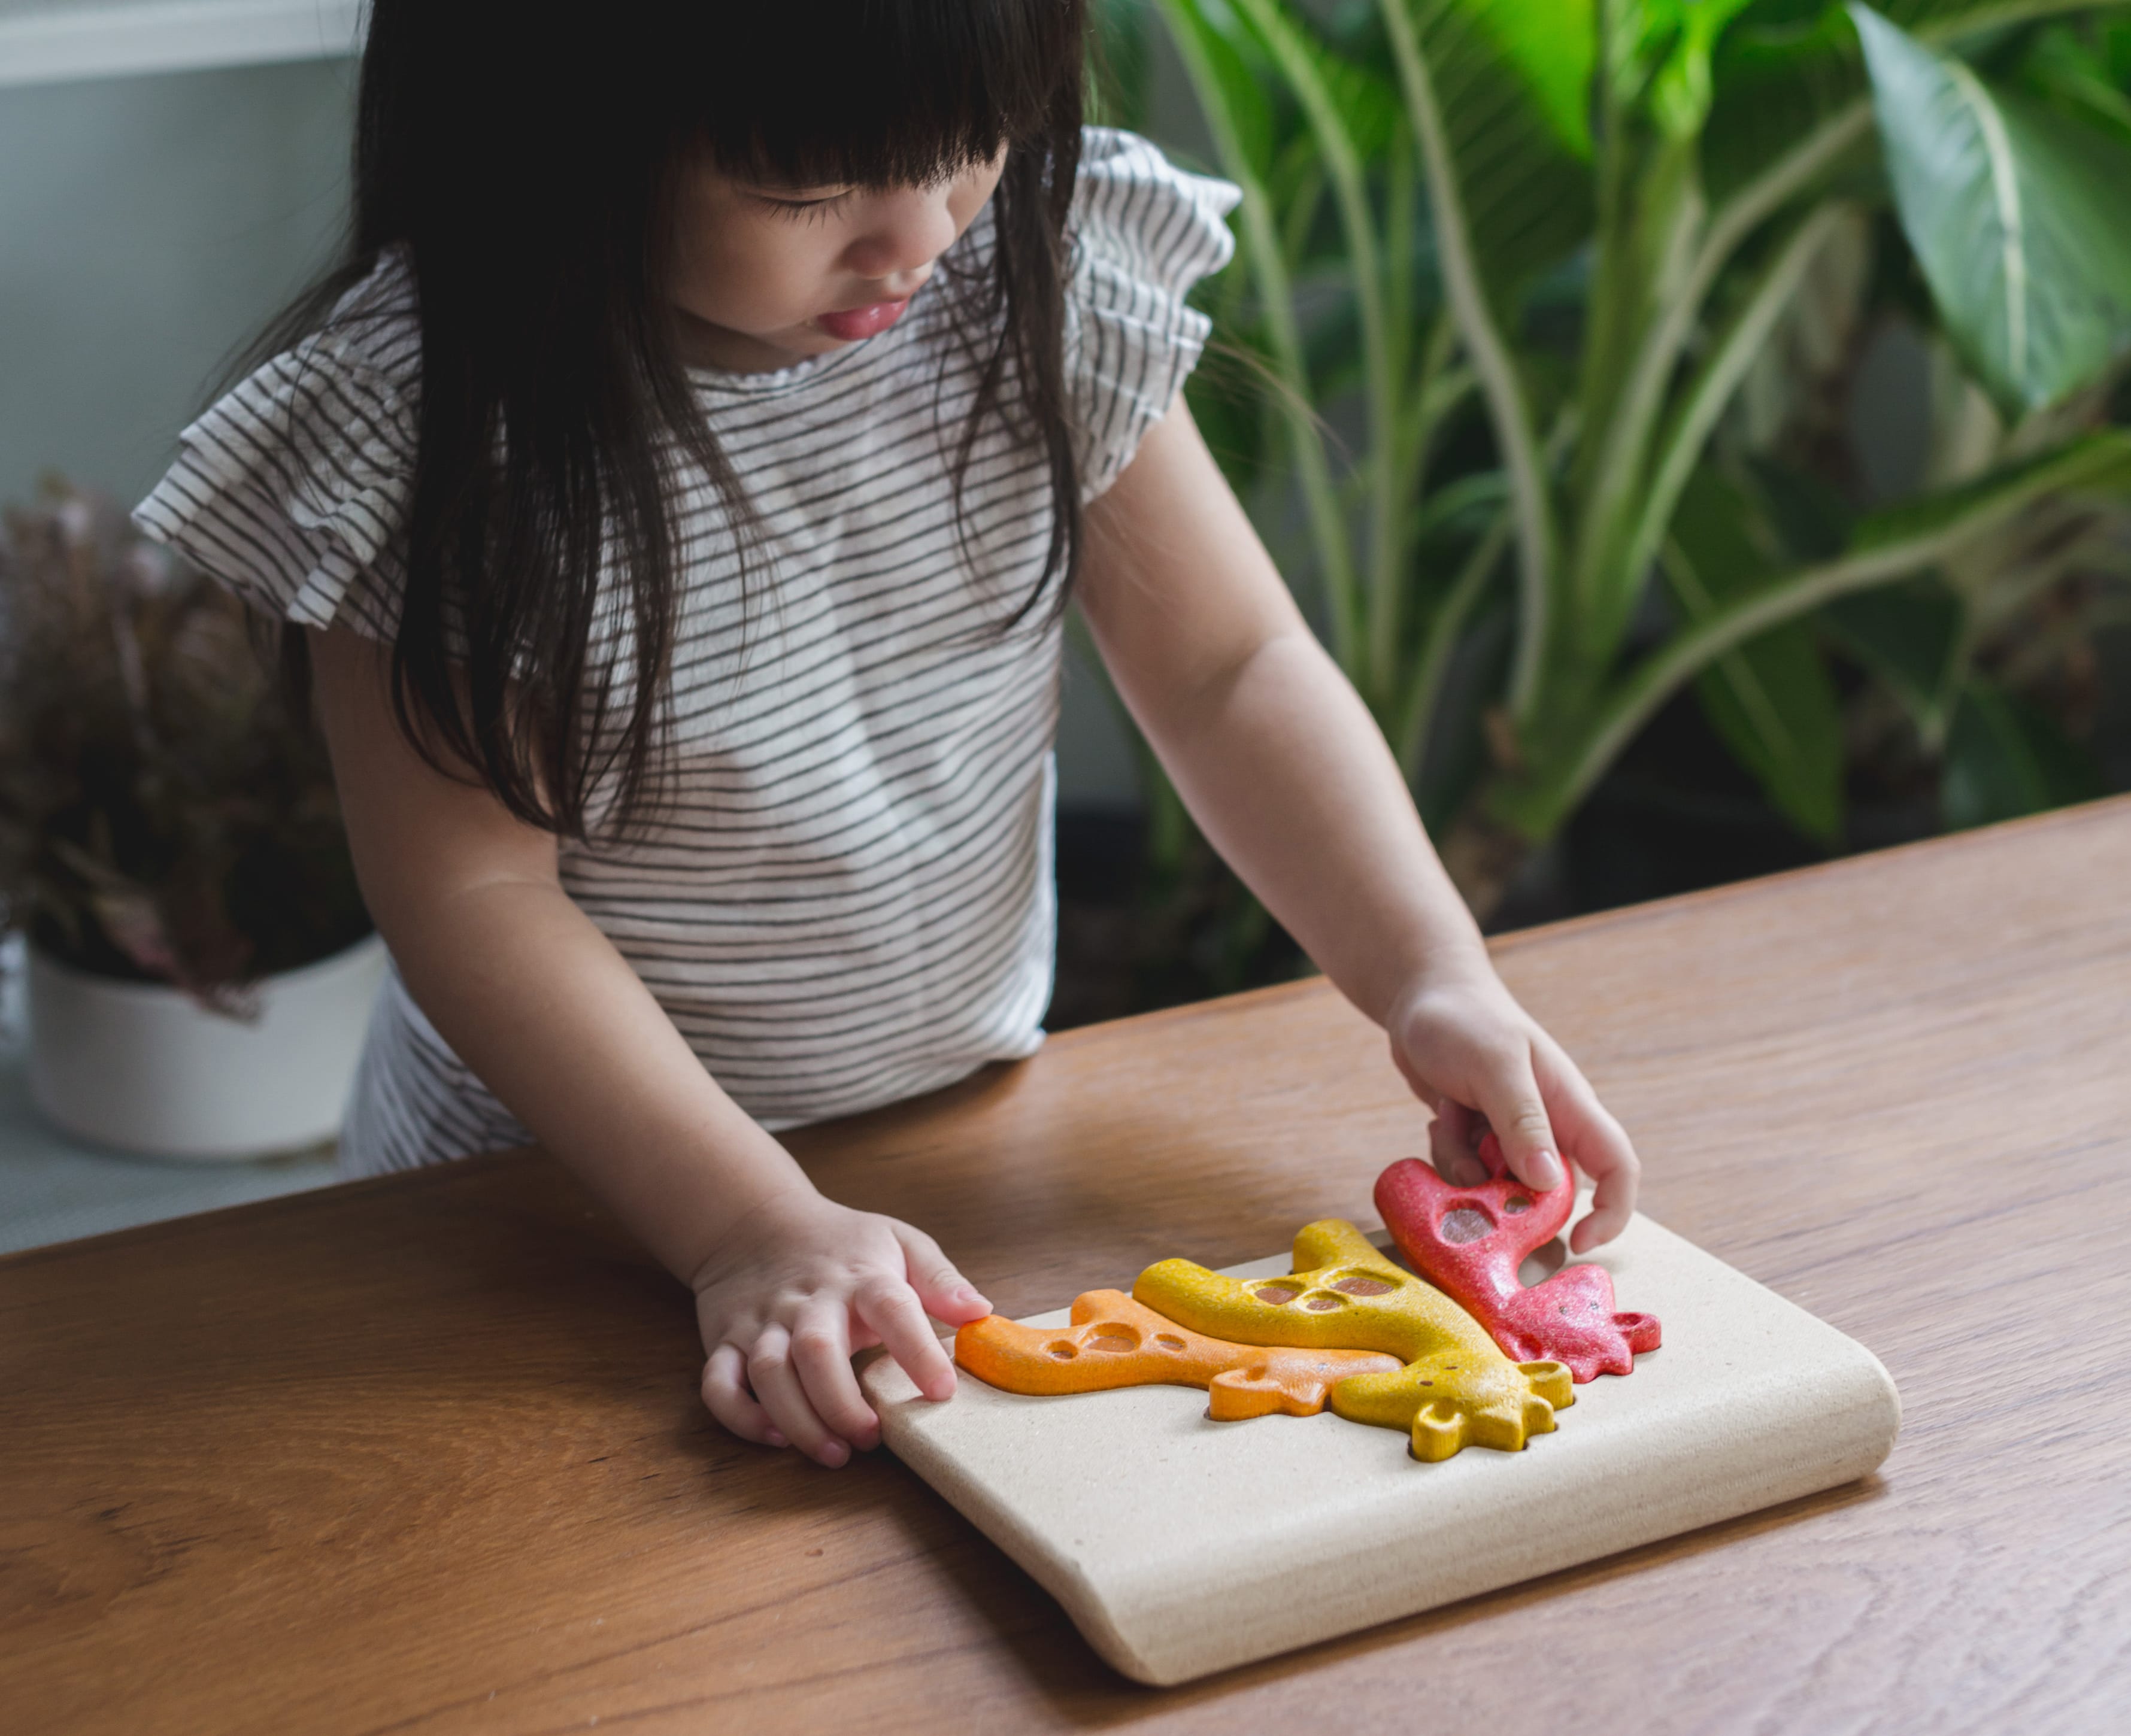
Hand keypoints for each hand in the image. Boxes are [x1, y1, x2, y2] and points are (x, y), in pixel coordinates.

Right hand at [693, 1189, 990, 1466]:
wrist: (754, 1221)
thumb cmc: (841, 1243)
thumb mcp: (898, 1242)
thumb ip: (940, 1279)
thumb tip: (981, 1313)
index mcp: (860, 1277)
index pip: (893, 1308)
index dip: (918, 1350)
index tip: (942, 1392)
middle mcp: (808, 1300)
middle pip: (818, 1350)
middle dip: (843, 1402)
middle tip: (872, 1439)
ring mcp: (762, 1321)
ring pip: (769, 1372)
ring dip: (798, 1419)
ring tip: (834, 1452)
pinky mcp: (726, 1340)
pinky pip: (719, 1383)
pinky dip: (740, 1416)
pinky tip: (774, 1437)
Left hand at [1385, 960, 1638, 1252]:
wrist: (1420, 995)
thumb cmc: (1465, 1018)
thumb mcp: (1493, 1066)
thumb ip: (1522, 1121)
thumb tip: (1548, 1180)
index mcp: (1569, 1105)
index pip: (1617, 1167)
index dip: (1612, 1212)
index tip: (1580, 1241)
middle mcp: (1547, 1126)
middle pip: (1547, 1192)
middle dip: (1507, 1191)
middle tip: (1473, 1162)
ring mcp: (1509, 1134)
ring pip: (1499, 1187)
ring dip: (1467, 1167)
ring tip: (1451, 1115)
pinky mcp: (1477, 1137)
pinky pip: (1466, 1175)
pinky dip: (1448, 1155)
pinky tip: (1440, 1115)